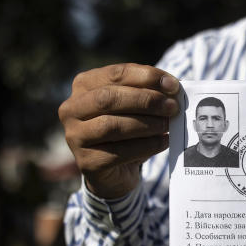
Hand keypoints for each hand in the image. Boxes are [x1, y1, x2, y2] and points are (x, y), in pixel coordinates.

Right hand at [58, 63, 179, 198]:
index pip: (116, 74)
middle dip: (146, 101)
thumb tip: (171, 87)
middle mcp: (72, 108)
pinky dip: (146, 146)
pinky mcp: (87, 162)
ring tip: (167, 125)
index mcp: (84, 85)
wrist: (116, 171)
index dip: (146, 77)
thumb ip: (148, 93)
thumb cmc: (127, 131)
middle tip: (172, 106)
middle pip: (109, 98)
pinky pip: (119, 152)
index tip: (173, 85)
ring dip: (146, 124)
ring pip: (112, 126)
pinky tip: (163, 142)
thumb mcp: (135, 107)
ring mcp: (75, 136)